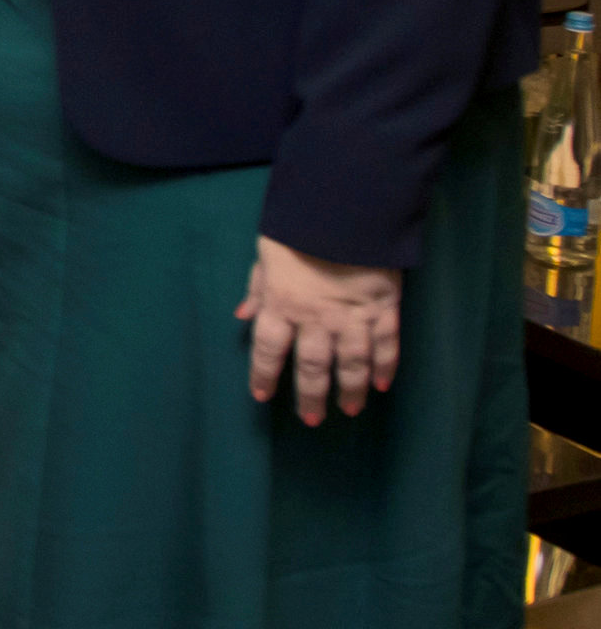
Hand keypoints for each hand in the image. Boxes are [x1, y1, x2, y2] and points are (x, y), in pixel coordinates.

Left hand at [235, 234, 401, 423]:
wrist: (347, 209)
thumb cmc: (299, 227)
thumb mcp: (266, 253)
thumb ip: (257, 288)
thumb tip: (242, 315)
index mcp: (281, 303)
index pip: (268, 350)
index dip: (263, 375)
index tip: (262, 396)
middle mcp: (315, 318)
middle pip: (311, 366)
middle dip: (310, 396)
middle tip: (312, 420)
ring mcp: (352, 316)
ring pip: (351, 363)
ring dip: (349, 389)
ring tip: (349, 410)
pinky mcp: (384, 308)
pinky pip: (386, 345)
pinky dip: (385, 366)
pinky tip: (382, 385)